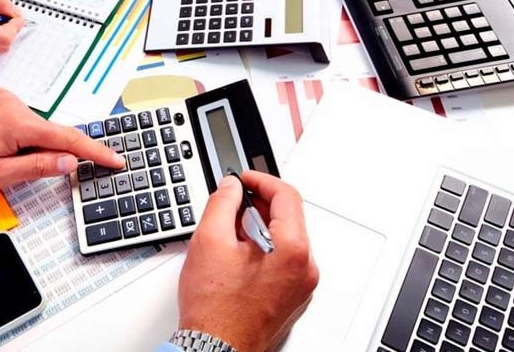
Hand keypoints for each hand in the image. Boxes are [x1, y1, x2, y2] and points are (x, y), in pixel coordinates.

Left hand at [0, 88, 124, 190]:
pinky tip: (5, 150)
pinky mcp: (0, 99)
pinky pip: (25, 120)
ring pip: (38, 127)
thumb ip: (38, 166)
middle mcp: (14, 103)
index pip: (66, 138)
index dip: (94, 151)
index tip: (115, 159)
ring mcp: (6, 98)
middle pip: (52, 132)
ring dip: (35, 146)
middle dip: (53, 154)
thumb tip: (70, 162)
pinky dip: (26, 137)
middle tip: (29, 171)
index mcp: (15, 122)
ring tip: (5, 162)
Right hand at [177, 171, 318, 351]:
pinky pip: (282, 262)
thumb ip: (222, 202)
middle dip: (257, 207)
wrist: (215, 348)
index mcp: (292, 250)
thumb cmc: (215, 308)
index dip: (261, 180)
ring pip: (284, 240)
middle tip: (230, 207)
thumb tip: (231, 187)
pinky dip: (263, 251)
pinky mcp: (292, 298)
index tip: (244, 178)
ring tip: (228, 239)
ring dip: (258, 230)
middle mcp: (305, 269)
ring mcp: (301, 286)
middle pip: (288, 218)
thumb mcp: (209, 240)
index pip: (287, 196)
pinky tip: (236, 259)